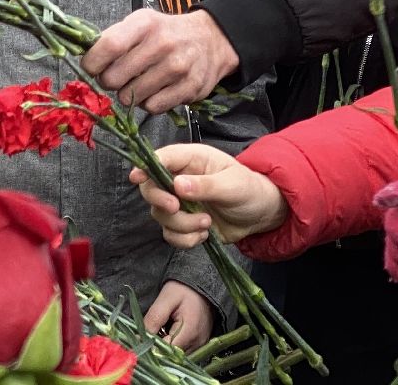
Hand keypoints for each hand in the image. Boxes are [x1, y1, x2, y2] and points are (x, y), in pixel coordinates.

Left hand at [82, 8, 237, 111]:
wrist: (211, 40)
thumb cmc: (166, 32)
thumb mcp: (141, 22)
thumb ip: (113, 38)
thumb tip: (84, 59)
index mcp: (145, 23)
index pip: (108, 46)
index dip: (92, 63)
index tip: (90, 68)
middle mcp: (162, 44)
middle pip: (114, 78)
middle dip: (108, 81)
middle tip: (116, 77)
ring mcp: (178, 67)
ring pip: (131, 97)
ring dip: (128, 94)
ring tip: (138, 82)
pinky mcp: (189, 88)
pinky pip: (152, 107)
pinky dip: (148, 103)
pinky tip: (154, 90)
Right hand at [129, 143, 289, 246]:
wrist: (261, 215)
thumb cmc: (250, 189)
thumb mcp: (233, 185)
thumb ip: (206, 185)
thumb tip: (177, 185)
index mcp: (191, 160)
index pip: (161, 158)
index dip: (145, 167)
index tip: (136, 178)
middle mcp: (180, 179)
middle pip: (151, 188)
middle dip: (161, 201)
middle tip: (177, 208)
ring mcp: (180, 203)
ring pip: (160, 215)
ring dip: (182, 224)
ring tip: (207, 223)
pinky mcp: (184, 224)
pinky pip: (171, 234)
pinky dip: (185, 239)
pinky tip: (204, 235)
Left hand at [143, 280, 215, 350]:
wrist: (201, 284)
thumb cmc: (183, 289)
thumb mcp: (166, 299)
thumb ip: (153, 319)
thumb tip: (139, 338)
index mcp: (190, 332)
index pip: (167, 351)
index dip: (152, 347)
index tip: (142, 338)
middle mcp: (198, 342)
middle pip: (172, 356)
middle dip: (158, 347)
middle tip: (149, 333)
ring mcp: (201, 344)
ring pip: (177, 356)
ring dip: (165, 347)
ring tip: (160, 331)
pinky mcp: (200, 343)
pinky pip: (183, 351)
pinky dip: (173, 345)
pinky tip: (168, 334)